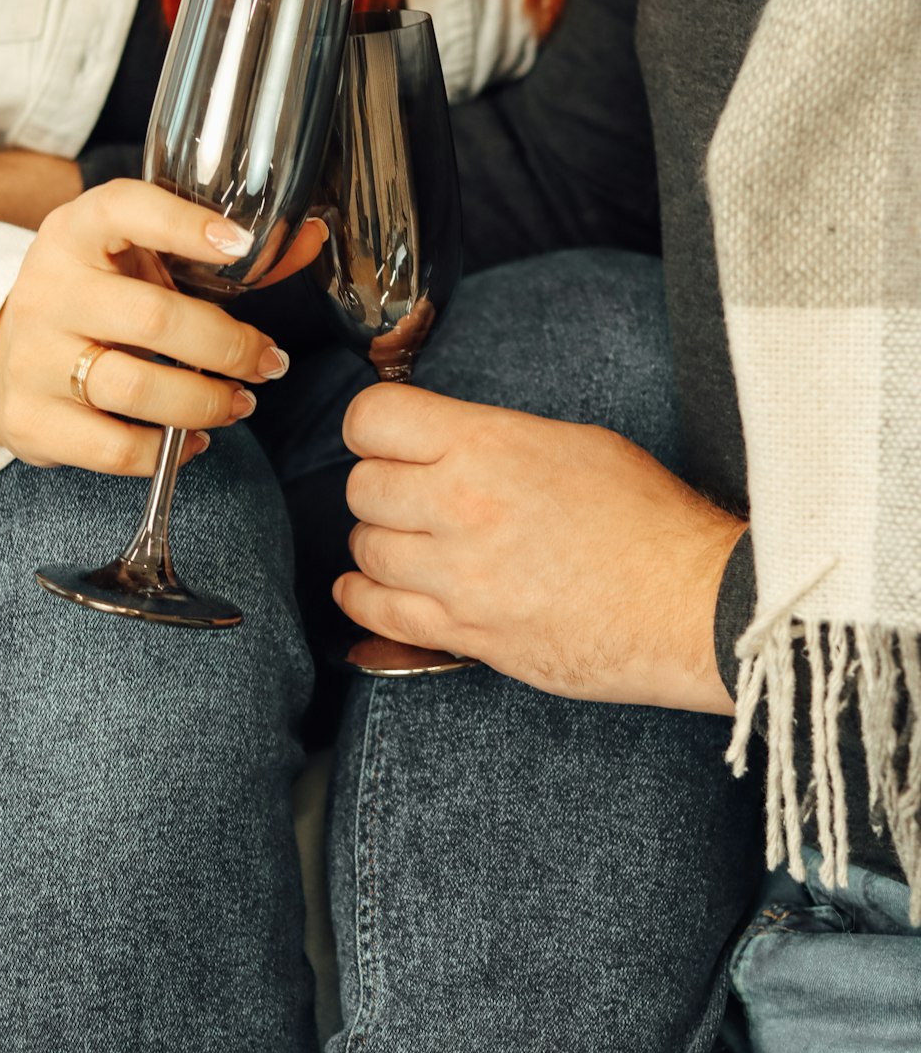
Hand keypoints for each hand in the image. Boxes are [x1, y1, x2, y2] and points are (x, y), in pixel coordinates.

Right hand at [0, 179, 325, 473]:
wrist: (8, 364)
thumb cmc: (100, 304)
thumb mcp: (145, 264)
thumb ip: (224, 257)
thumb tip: (311, 238)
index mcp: (74, 233)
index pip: (124, 209)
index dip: (184, 223)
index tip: (241, 245)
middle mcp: (46, 289)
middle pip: (152, 319)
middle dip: (228, 346)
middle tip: (267, 361)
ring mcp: (33, 359)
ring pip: (136, 389)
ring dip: (206, 402)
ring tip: (239, 403)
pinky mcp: (32, 420)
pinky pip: (115, 447)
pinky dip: (168, 450)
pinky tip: (194, 439)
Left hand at [335, 384, 745, 714]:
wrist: (690, 605)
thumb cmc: (651, 522)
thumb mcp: (576, 443)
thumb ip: (497, 440)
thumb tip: (449, 444)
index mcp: (487, 445)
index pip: (373, 419)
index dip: (373, 426)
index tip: (385, 438)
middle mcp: (460, 506)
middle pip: (362, 487)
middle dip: (382, 486)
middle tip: (408, 494)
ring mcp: (457, 576)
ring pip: (366, 550)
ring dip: (381, 543)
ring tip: (409, 542)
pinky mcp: (464, 633)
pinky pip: (377, 612)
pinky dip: (364, 597)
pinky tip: (371, 588)